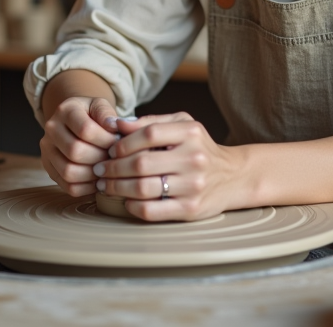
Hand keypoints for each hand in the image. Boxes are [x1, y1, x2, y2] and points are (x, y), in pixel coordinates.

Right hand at [39, 96, 119, 196]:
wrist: (75, 122)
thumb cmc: (93, 115)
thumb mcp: (101, 106)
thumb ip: (108, 114)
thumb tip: (114, 126)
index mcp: (65, 110)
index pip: (85, 129)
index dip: (106, 140)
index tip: (119, 142)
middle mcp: (51, 130)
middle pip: (75, 152)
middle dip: (100, 158)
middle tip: (115, 158)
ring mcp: (47, 151)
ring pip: (69, 172)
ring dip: (94, 175)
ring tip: (108, 169)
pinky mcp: (49, 169)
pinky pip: (68, 187)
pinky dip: (87, 188)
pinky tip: (99, 180)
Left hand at [92, 112, 249, 220]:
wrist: (233, 177)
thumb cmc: (200, 149)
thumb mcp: (182, 125)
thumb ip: (150, 123)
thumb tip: (115, 125)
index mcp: (191, 133)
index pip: (148, 134)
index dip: (123, 142)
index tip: (110, 150)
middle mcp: (194, 158)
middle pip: (141, 163)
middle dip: (113, 167)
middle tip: (99, 169)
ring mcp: (193, 185)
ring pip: (143, 188)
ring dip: (117, 187)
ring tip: (105, 185)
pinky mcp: (190, 209)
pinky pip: (151, 209)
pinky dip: (132, 205)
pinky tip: (126, 200)